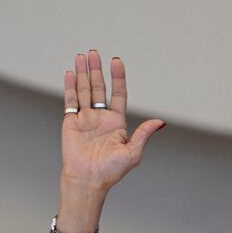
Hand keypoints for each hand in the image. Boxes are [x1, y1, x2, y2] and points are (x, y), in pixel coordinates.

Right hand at [60, 50, 163, 192]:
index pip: (118, 93)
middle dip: (96, 69)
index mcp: (117, 122)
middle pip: (99, 87)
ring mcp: (85, 118)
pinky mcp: (71, 122)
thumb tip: (161, 122)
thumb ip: (144, 134)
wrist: (88, 180)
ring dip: (83, 73)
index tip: (116, 61)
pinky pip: (70, 100)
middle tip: (94, 52)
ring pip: (84, 90)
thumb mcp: (133, 152)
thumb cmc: (111, 170)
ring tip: (82, 56)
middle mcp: (101, 117)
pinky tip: (71, 73)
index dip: (118, 77)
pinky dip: (70, 86)